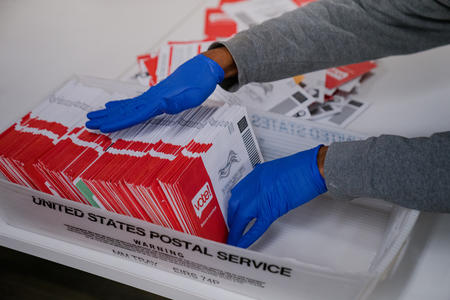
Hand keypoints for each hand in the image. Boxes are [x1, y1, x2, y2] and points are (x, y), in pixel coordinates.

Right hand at [86, 54, 224, 132]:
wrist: (202, 69)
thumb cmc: (199, 84)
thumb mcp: (194, 96)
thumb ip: (178, 102)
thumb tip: (162, 106)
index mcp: (158, 101)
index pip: (135, 114)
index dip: (118, 122)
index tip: (103, 127)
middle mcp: (151, 98)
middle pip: (125, 110)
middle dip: (106, 118)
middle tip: (87, 123)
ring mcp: (151, 96)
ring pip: (126, 106)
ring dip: (109, 113)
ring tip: (92, 116)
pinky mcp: (154, 95)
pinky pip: (133, 103)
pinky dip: (120, 106)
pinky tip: (111, 107)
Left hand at [227, 145, 327, 247]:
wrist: (313, 169)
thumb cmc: (302, 168)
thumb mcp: (276, 170)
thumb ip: (266, 181)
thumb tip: (262, 192)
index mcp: (256, 174)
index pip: (237, 192)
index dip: (233, 205)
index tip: (232, 212)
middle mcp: (254, 185)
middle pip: (235, 204)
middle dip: (231, 217)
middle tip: (231, 226)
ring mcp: (261, 197)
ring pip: (240, 216)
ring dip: (235, 229)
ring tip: (232, 238)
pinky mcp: (272, 210)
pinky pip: (255, 226)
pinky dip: (246, 237)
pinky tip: (241, 243)